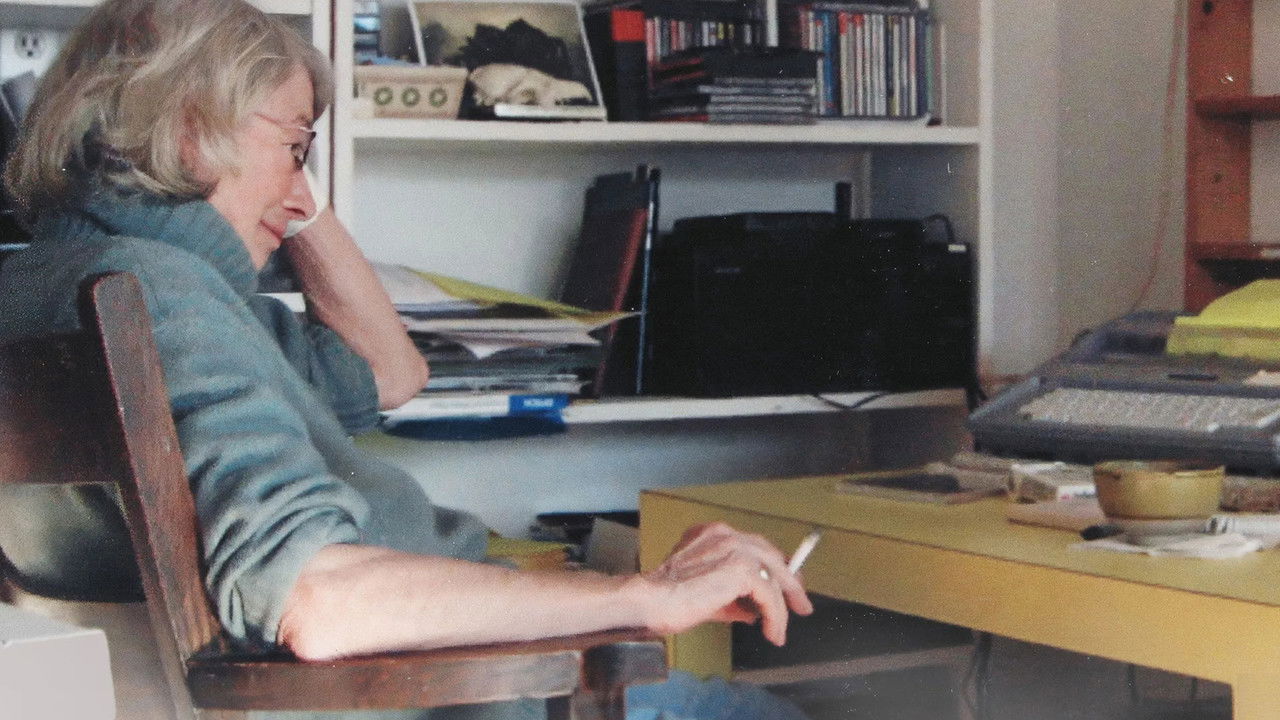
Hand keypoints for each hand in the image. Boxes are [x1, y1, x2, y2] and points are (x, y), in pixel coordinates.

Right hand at [641, 522, 813, 645]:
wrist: (651, 601)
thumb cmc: (667, 598)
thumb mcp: (707, 592)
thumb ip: (732, 596)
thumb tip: (754, 611)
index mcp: (713, 534)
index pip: (756, 547)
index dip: (776, 568)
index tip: (788, 587)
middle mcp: (725, 535)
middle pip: (771, 556)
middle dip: (790, 583)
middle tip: (800, 605)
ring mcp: (734, 548)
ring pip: (773, 576)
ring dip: (781, 607)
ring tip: (778, 630)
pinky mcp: (741, 568)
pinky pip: (769, 594)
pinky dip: (775, 616)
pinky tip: (772, 631)